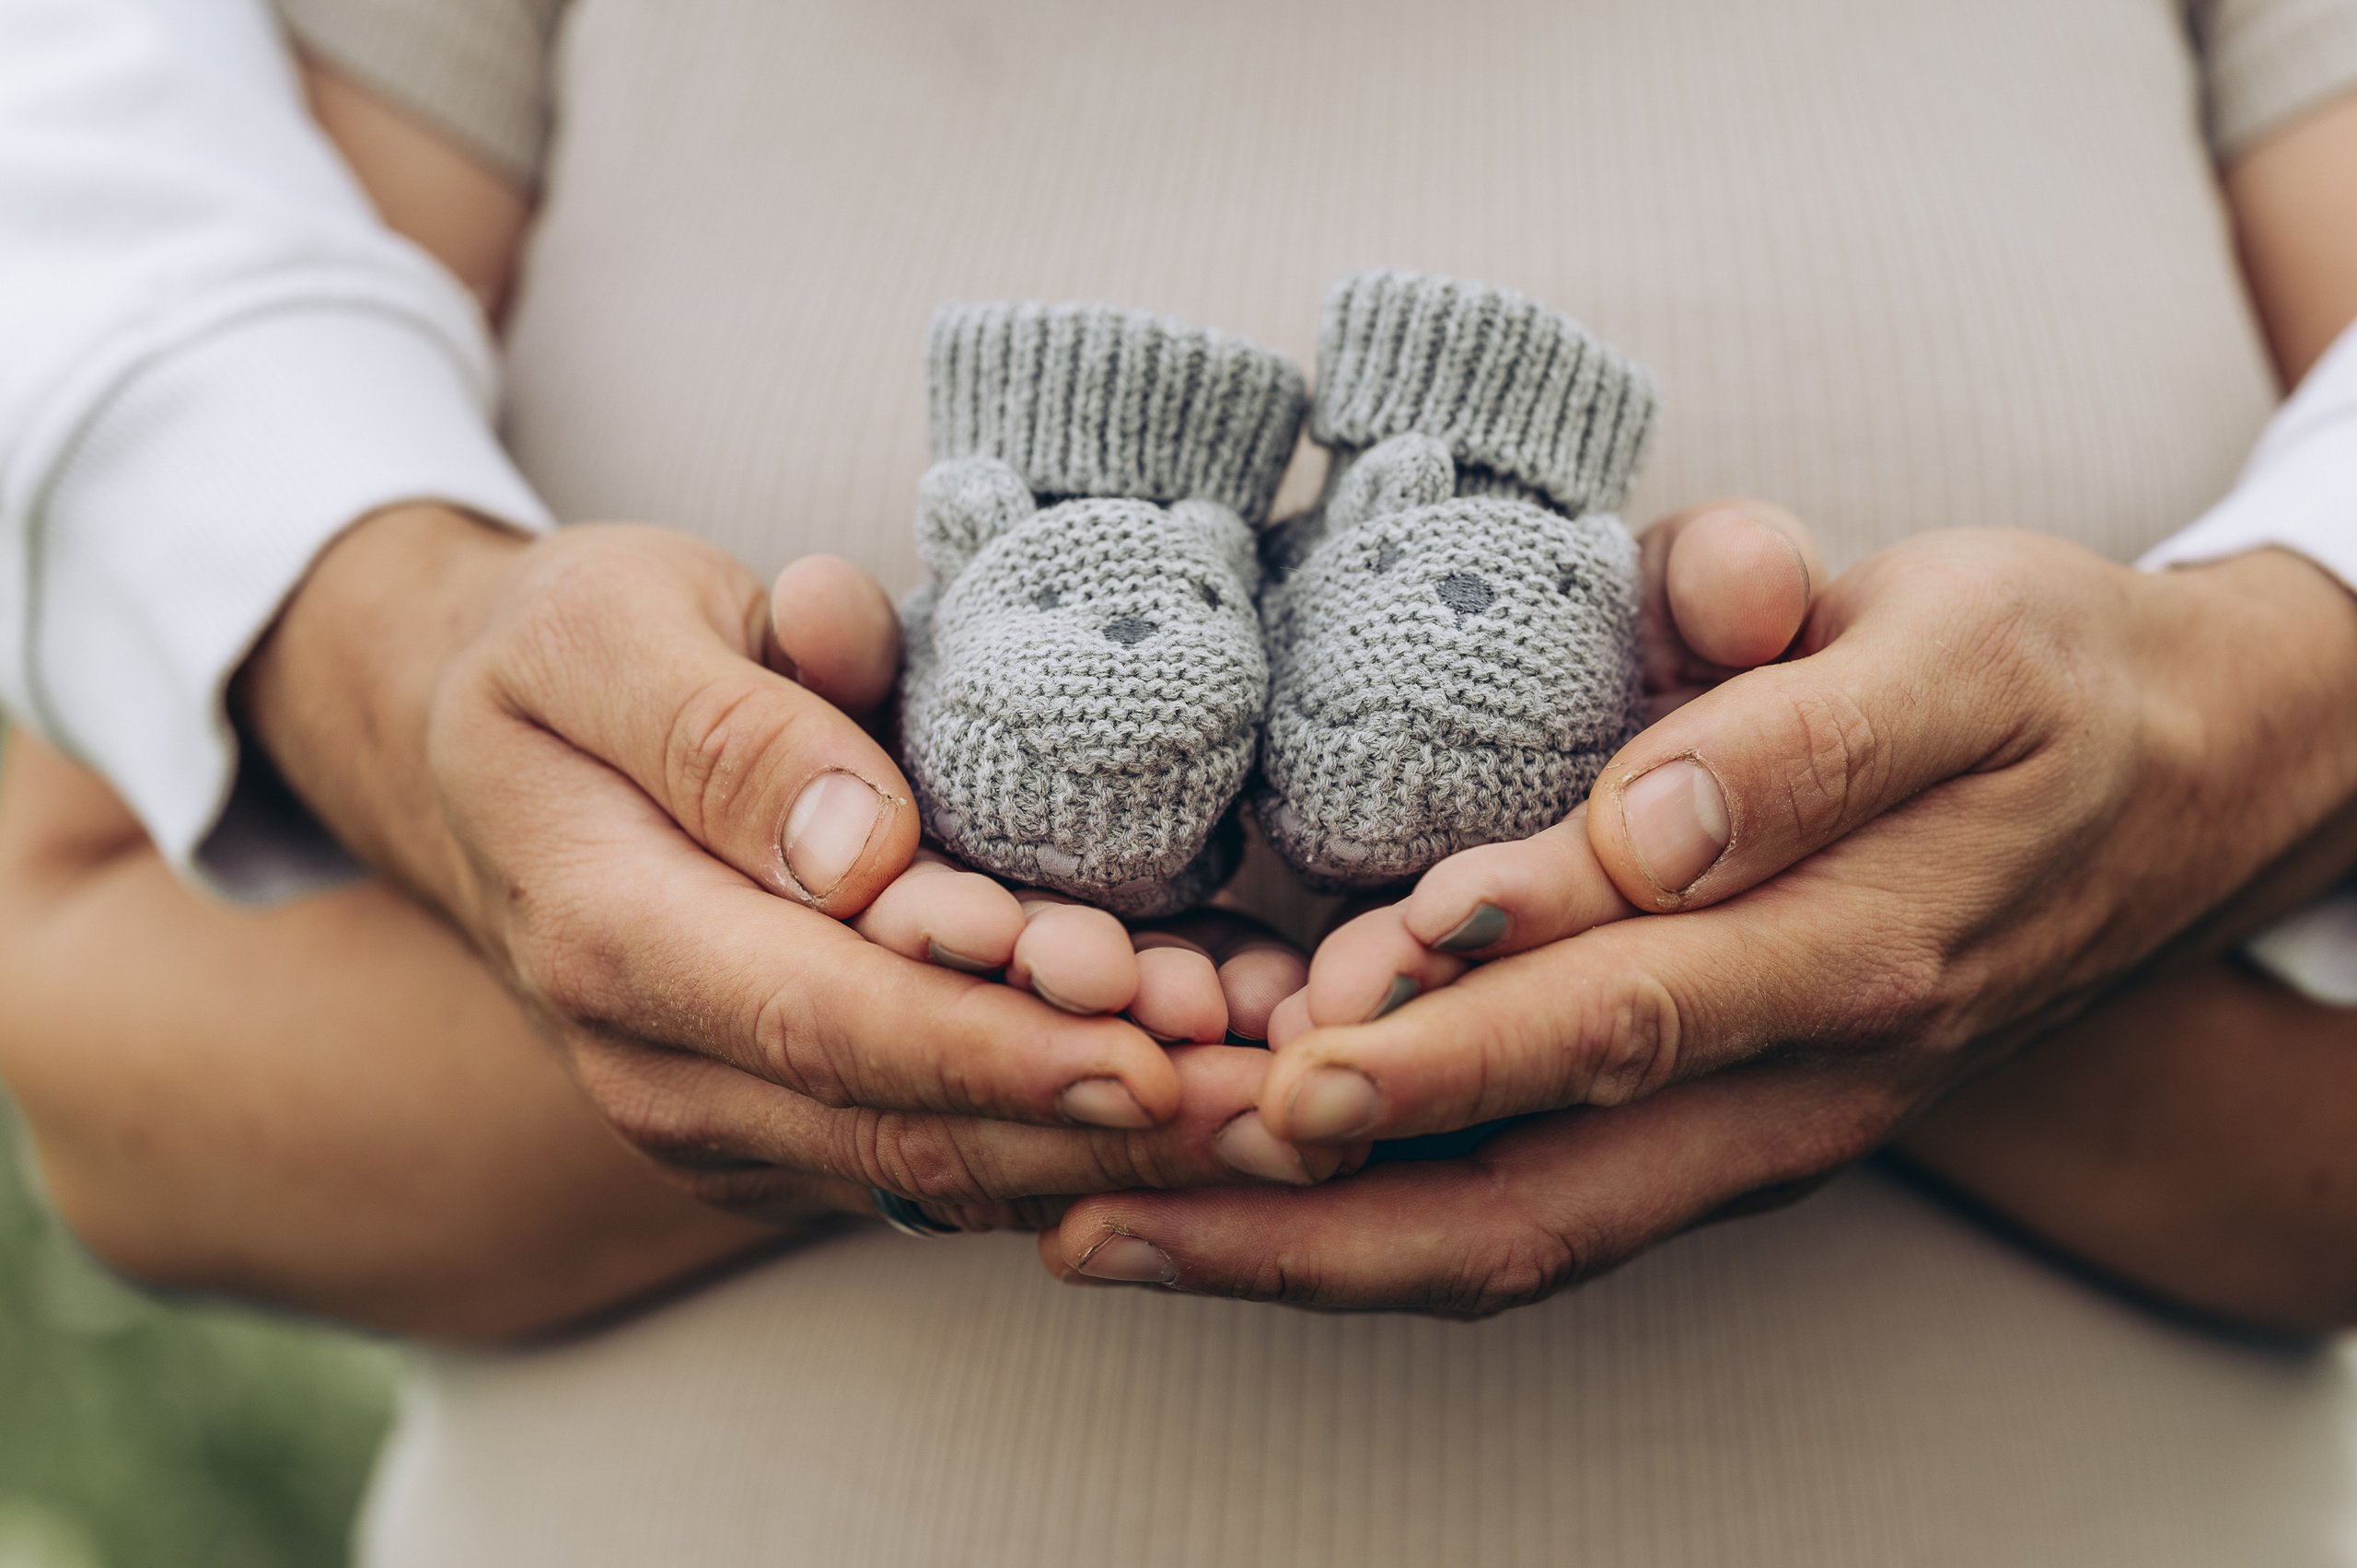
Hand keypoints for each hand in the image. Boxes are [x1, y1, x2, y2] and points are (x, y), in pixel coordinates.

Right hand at [241, 505, 1346, 1226]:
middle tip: (1276, 1102)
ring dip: (1107, 1155)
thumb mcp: (612, 629)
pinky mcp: (775, 1122)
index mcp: (615, 939)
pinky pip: (931, 1156)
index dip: (996, 1051)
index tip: (1150, 1055)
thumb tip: (861, 850)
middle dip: (1099, 1127)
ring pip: (934, 1173)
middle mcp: (659, 1068)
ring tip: (1271, 1111)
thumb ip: (729, 731)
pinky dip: (1064, 1139)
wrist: (468, 745)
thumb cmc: (558, 659)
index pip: (828, 1024)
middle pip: (905, 1133)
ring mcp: (717, 1116)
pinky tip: (1198, 1097)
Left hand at [1041, 517, 2356, 1308]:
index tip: (1294, 1041)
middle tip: (1117, 1200)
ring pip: (1519, 1236)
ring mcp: (1759, 1134)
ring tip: (1116, 1233)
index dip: (1453, 1036)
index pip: (1629, 1008)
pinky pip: (1540, 1218)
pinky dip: (1382, 1235)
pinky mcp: (1723, 1141)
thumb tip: (1648, 819)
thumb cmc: (2038, 685)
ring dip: (1315, 1258)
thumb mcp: (1958, 640)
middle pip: (1538, 1190)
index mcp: (1856, 943)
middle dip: (1316, 1210)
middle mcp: (1797, 1081)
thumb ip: (1799, 723)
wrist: (2177, 783)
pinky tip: (1241, 1211)